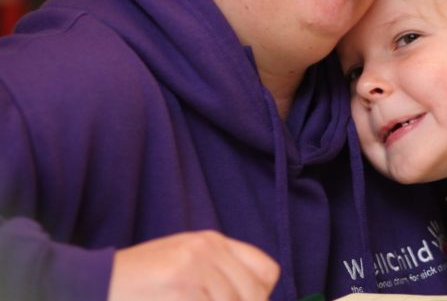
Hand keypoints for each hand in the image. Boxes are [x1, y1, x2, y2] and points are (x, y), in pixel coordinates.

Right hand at [108, 230, 279, 300]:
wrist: (88, 285)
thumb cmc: (136, 285)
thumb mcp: (182, 267)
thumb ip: (218, 278)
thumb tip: (256, 299)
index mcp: (212, 242)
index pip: (267, 271)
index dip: (259, 297)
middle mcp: (207, 249)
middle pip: (254, 295)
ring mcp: (193, 268)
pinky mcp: (181, 289)